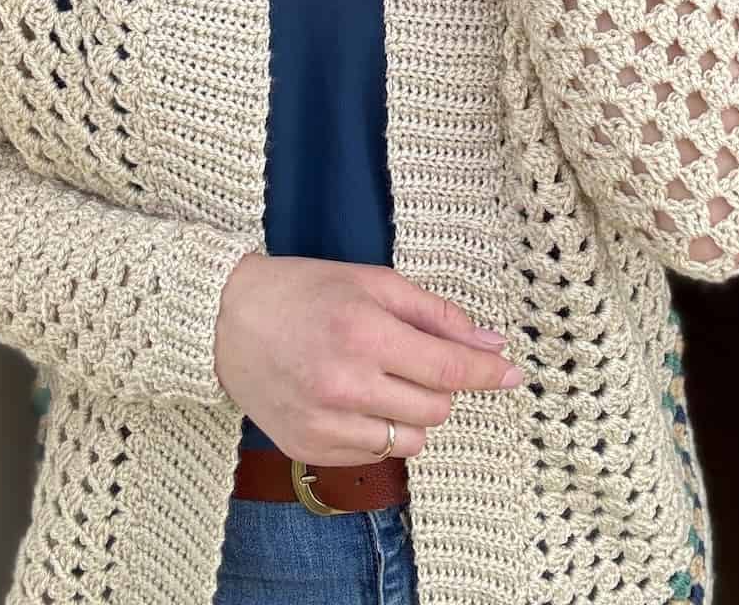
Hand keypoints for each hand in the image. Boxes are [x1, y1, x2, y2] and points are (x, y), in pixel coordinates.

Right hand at [214, 253, 524, 462]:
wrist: (226, 320)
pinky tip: (356, 401)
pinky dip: (379, 431)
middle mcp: (346, 384)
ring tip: (384, 381)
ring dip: (412, 415)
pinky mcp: (308, 447)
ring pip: (409, 441)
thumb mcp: (372, 283)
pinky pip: (373, 456)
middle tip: (415, 359)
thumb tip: (489, 342)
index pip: (447, 367)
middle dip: (441, 386)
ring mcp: (325, 422)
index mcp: (364, 333)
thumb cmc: (304, 291)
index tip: (513, 373)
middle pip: (435, 409)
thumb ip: (434, 313)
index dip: (486, 372)